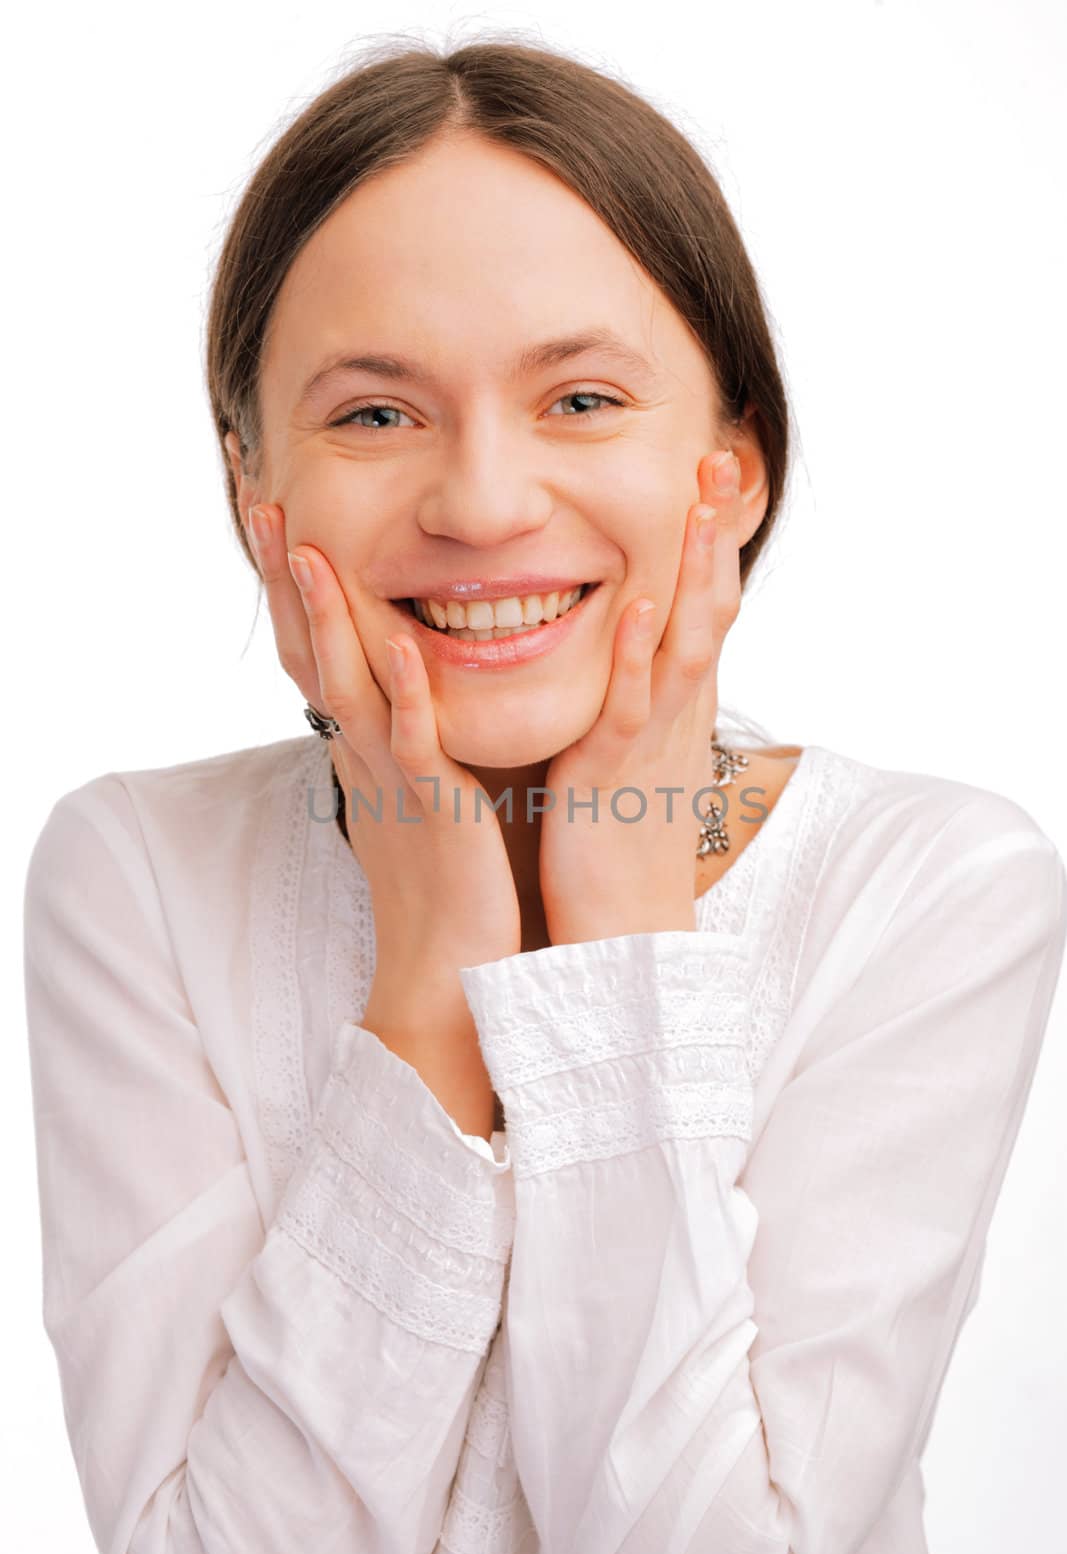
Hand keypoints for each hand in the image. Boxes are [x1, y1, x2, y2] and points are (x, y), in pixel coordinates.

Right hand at [246, 503, 521, 1125]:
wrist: (447, 960)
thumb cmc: (444, 874)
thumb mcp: (417, 785)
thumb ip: (408, 730)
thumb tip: (407, 682)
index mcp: (365, 741)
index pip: (317, 647)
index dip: (292, 584)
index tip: (275, 515)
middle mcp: (365, 751)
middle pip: (311, 650)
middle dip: (286, 578)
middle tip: (258, 502)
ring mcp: (391, 777)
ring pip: (349, 687)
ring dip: (328, 620)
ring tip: (307, 551)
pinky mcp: (434, 807)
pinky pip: (415, 746)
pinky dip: (410, 697)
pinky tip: (402, 649)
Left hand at [539, 449, 743, 945]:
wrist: (622, 933)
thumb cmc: (619, 846)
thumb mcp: (633, 756)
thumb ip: (634, 701)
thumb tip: (631, 659)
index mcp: (672, 706)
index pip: (701, 608)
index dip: (710, 544)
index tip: (713, 477)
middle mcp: (673, 714)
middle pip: (708, 609)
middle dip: (714, 535)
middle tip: (721, 458)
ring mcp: (650, 741)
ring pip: (685, 644)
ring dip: (693, 572)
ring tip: (700, 505)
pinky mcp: (614, 776)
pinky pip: (631, 708)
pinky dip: (640, 656)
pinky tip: (641, 605)